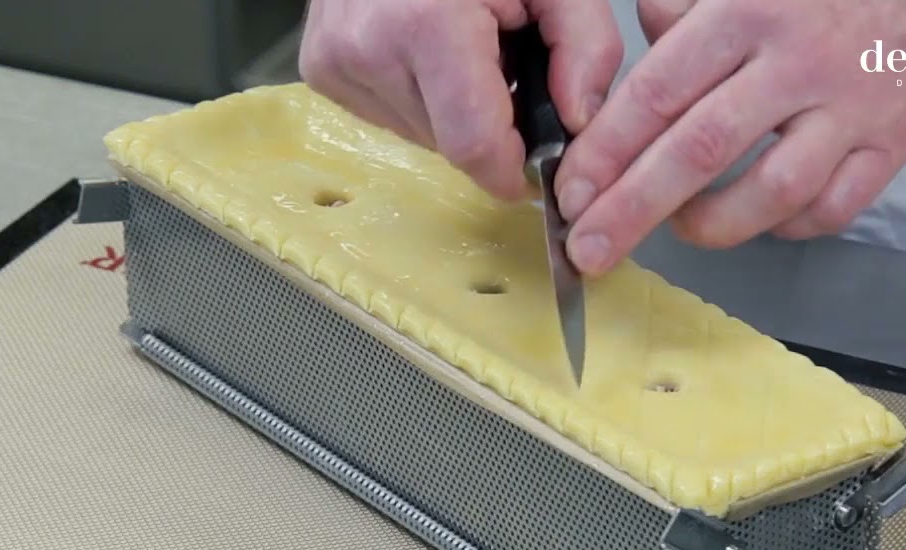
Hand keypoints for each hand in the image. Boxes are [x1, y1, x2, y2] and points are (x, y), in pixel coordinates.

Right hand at [298, 0, 622, 201]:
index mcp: (426, 26)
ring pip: (418, 133)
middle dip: (484, 122)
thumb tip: (580, 123)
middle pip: (448, 144)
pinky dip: (416, 95)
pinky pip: (386, 114)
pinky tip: (422, 50)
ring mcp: (335, 61)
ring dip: (450, 109)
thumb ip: (585, 46)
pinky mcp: (320, 68)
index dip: (510, 166)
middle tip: (499, 62)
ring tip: (459, 47)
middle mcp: (368, 48)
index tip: (532, 159)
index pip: (472, 147)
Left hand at [553, 0, 905, 274]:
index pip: (659, 91)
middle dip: (633, 208)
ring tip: (680, 228)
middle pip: (700, 150)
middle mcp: (797, 62)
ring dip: (712, 224)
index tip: (572, 192)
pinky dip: (786, 227)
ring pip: (771, 192)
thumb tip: (620, 76)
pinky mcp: (890, 146)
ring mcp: (850, 109)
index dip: (607, 150)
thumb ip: (677, 17)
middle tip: (590, 248)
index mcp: (747, 12)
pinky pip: (831, 210)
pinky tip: (758, 218)